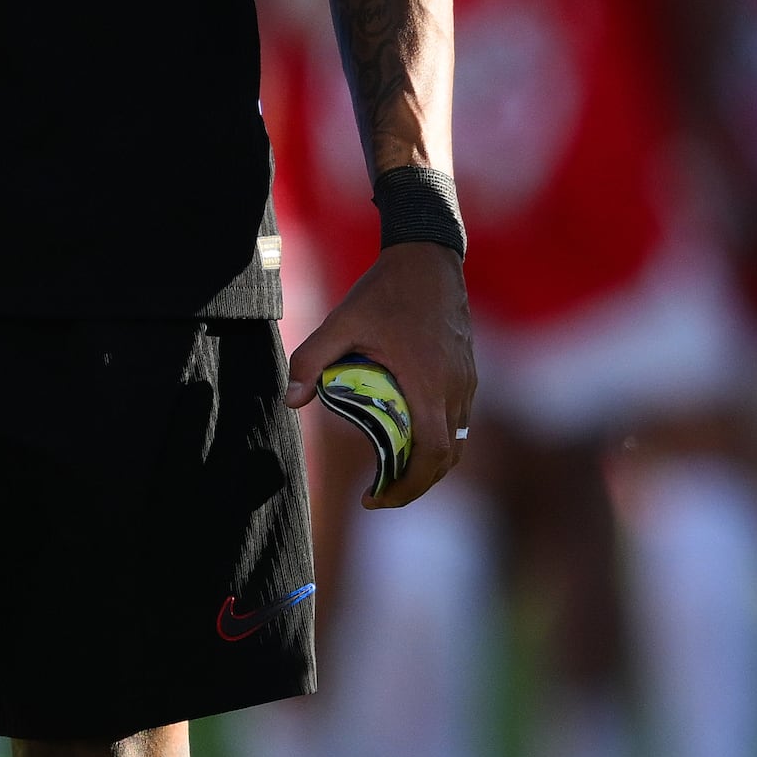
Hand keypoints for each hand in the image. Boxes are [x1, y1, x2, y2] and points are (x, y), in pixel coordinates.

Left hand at [291, 243, 477, 507]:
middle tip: (380, 495)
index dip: (408, 485)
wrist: (429, 257)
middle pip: (447, 458)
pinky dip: (438, 441)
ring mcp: (466, 381)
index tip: (376, 498)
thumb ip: (310, 360)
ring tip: (393, 472)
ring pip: (457, 441)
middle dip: (416, 485)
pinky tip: (410, 436)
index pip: (432, 454)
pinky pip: (459, 421)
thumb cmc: (385, 290)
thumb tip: (289, 401)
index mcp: (427, 382)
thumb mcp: (341, 321)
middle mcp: (454, 387)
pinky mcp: (468, 373)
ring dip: (428, 465)